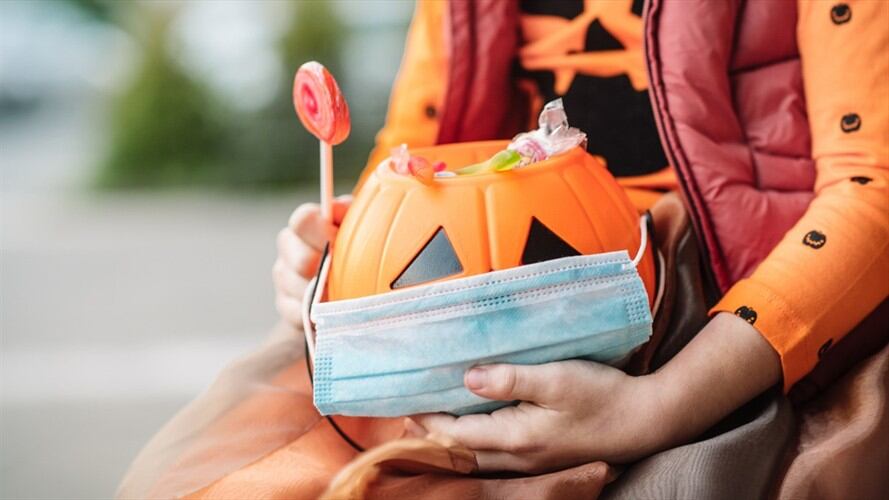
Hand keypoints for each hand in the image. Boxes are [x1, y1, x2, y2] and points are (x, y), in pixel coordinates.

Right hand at [273, 196, 350, 326]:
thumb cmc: (355, 247)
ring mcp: (284, 278)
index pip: (303, 220)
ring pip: (301, 289)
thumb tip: (339, 209)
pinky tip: (334, 309)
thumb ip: (349, 213)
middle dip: (327, 268)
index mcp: (305, 225)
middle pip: (302, 260)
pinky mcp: (285, 306)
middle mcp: (289, 249)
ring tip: (345, 294)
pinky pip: (300, 313)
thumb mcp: (356, 225)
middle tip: (348, 274)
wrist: (348, 285)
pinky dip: (319, 314)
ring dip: (326, 294)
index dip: (322, 231)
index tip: (340, 241)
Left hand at [411, 313, 780, 472]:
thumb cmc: (603, 396)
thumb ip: (510, 378)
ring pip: (477, 457)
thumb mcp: (557, 379)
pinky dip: (475, 442)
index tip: (403, 402)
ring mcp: (531, 462)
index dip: (426, 419)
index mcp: (515, 438)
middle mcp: (517, 458)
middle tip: (409, 412)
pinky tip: (474, 426)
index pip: (455, 433)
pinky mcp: (542, 457)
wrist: (646, 421)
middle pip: (460, 451)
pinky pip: (496, 455)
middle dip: (432, 434)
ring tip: (432, 419)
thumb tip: (467, 377)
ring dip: (451, 440)